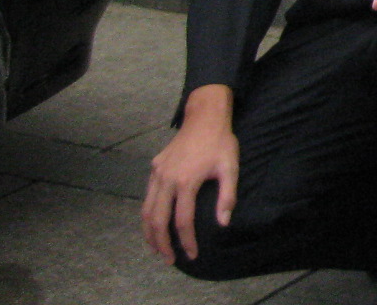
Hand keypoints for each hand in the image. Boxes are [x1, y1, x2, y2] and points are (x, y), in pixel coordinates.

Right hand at [142, 87, 236, 263]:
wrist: (204, 117)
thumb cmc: (220, 142)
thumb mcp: (230, 167)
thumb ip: (227, 196)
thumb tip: (223, 224)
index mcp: (186, 181)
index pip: (182, 221)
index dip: (187, 241)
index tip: (192, 254)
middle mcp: (166, 179)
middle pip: (157, 220)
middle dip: (162, 244)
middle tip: (170, 260)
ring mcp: (157, 174)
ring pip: (146, 211)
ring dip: (150, 233)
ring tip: (158, 249)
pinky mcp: (153, 168)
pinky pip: (146, 197)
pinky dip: (147, 215)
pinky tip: (154, 224)